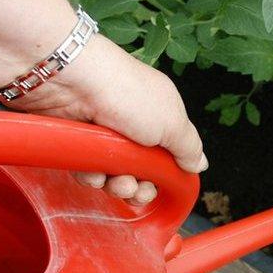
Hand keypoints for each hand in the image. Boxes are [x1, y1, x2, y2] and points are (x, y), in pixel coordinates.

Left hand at [4, 35, 207, 204]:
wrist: (73, 83)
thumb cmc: (128, 95)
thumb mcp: (172, 122)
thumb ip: (188, 147)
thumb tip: (199, 164)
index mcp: (158, 116)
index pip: (168, 153)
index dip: (167, 173)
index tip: (165, 183)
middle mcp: (132, 125)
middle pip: (141, 170)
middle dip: (141, 188)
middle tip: (137, 189)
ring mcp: (103, 134)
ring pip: (114, 175)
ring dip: (118, 186)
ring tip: (116, 182)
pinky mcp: (77, 142)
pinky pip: (88, 171)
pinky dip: (92, 177)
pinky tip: (93, 172)